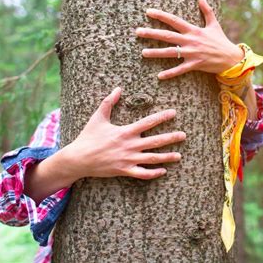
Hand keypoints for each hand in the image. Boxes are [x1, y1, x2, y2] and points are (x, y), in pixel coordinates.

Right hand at [62, 87, 185, 179]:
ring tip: (179, 155)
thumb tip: (118, 88)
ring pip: (152, 159)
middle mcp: (129, 146)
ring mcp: (128, 159)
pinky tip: (163, 171)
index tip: (174, 113)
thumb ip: (109, 102)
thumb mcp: (98, 117)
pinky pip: (142, 173)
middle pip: (155, 141)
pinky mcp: (124, 171)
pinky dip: (153, 173)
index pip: (148, 122)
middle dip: (171, 138)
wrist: (78, 158)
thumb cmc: (88, 137)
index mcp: (125, 132)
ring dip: (166, 157)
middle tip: (184, 135)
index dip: (162, 117)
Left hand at [136, 0, 244, 79]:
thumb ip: (206, 10)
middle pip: (167, 36)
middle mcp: (190, 40)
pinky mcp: (195, 64)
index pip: (174, 20)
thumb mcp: (214, 24)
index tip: (148, 12)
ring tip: (143, 52)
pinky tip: (159, 76)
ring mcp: (192, 53)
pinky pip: (180, 69)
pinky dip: (170, 73)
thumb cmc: (221, 41)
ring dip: (156, 53)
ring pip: (170, 53)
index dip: (161, 15)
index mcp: (193, 30)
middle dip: (152, 33)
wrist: (231, 57)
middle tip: (138, 32)